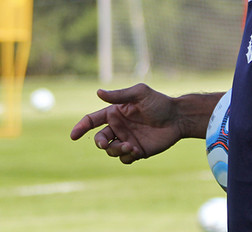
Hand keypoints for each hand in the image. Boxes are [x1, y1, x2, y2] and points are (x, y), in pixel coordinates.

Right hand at [70, 83, 184, 163]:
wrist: (178, 118)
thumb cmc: (159, 103)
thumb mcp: (139, 93)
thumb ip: (119, 95)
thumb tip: (98, 93)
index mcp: (115, 113)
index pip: (92, 120)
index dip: (80, 128)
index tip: (73, 136)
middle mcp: (118, 127)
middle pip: (99, 139)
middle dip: (100, 143)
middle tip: (105, 143)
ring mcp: (127, 140)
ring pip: (110, 150)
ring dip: (115, 150)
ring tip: (129, 147)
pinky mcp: (137, 151)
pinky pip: (124, 159)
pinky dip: (126, 157)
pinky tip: (136, 151)